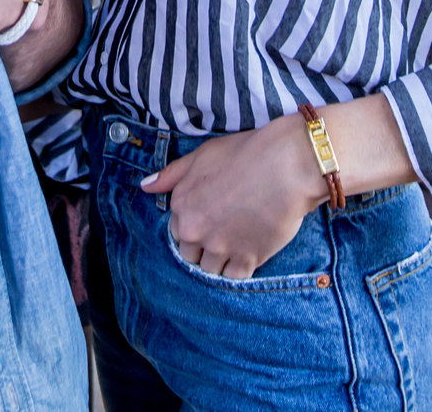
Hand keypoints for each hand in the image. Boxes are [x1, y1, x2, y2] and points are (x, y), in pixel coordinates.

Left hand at [141, 116, 326, 279]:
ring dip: (221, 260)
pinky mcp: (246, 260)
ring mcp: (219, 248)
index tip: (212, 218)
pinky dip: (239, 270)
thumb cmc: (246, 154)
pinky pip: (234, 277)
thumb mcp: (202, 155)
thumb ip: (171, 175)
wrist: (286, 165)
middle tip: (226, 231)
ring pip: (210, 269)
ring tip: (238, 242)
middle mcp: (194, 230)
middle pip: (190, 254)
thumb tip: (145, 187)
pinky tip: (249, 253)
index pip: (177, 231)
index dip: (194, 225)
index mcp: (181, 205)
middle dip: (204, 247)